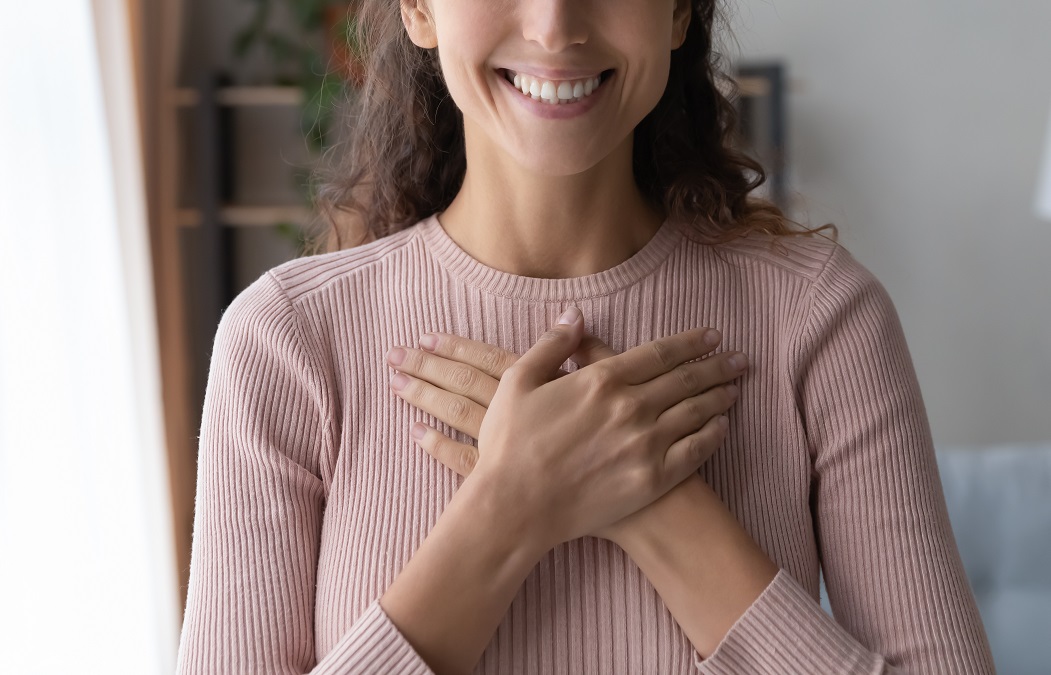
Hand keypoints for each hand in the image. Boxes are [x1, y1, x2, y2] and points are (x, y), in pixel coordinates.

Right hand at [386, 309, 746, 544]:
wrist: (516, 507)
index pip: (659, 352)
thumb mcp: (518, 382)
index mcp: (602, 379)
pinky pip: (694, 452)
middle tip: (739, 358)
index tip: (712, 336)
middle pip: (686, 379)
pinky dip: (713, 436)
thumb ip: (552, 345)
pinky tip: (722, 427)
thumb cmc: (510, 444)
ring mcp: (645, 444)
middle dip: (716, 366)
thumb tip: (575, 314)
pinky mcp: (651, 479)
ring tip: (736, 387)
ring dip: (719, 397)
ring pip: (695, 412)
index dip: (690, 342)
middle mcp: (631, 407)